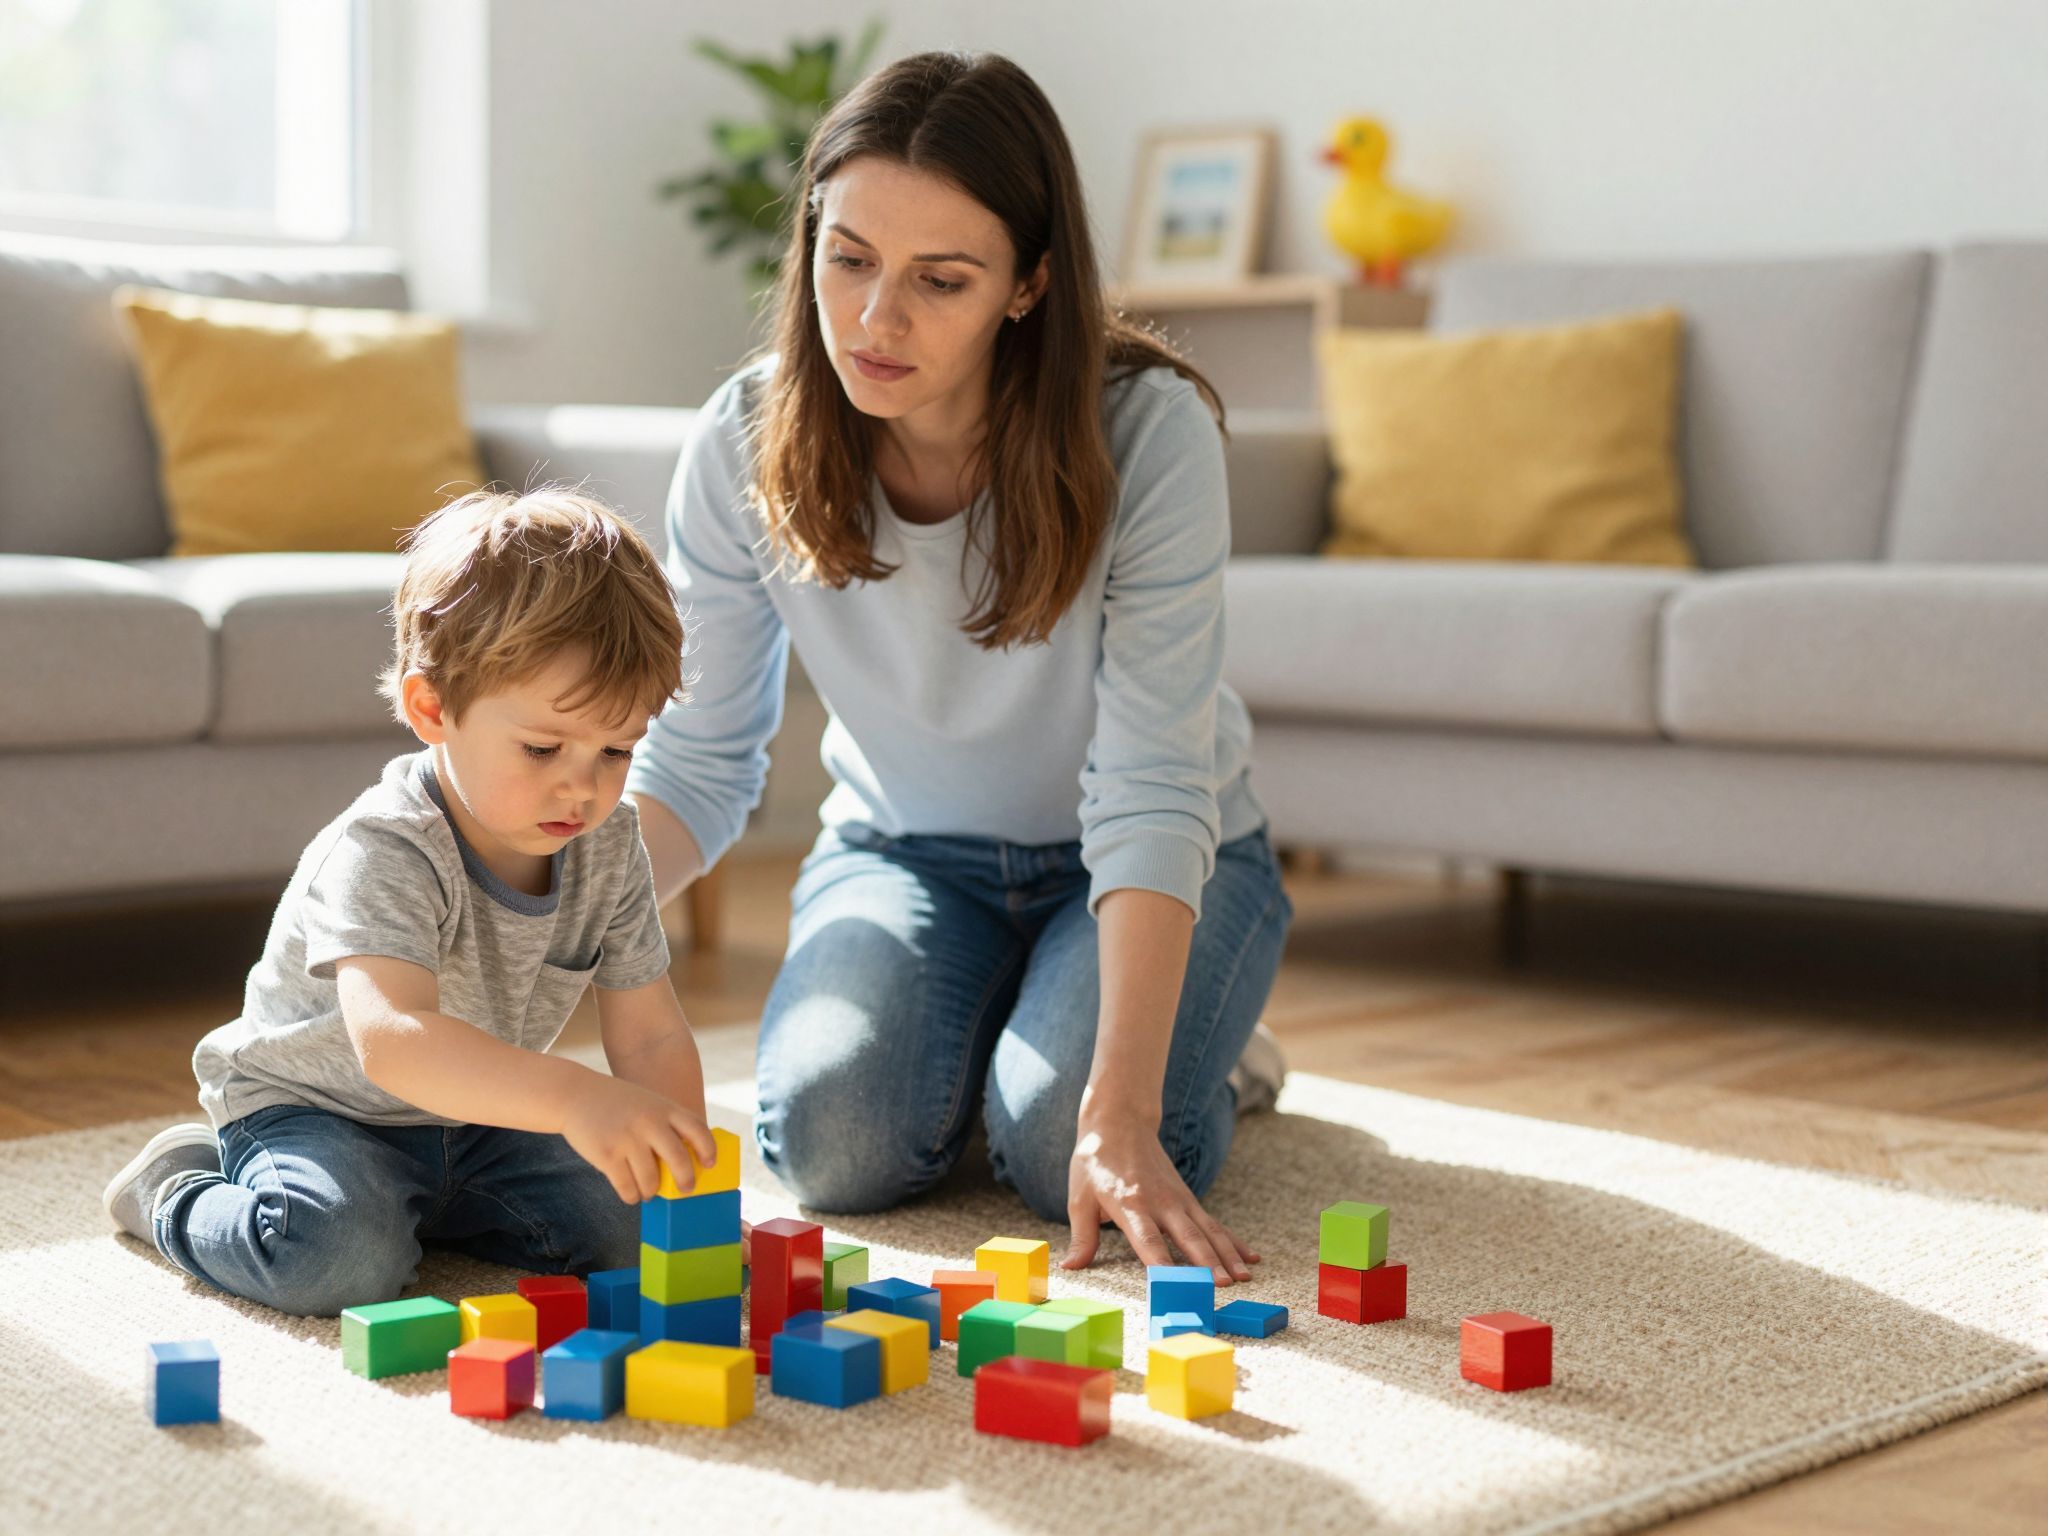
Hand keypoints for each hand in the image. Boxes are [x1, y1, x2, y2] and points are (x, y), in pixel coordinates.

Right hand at [559, 1075, 717, 1203]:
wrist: (575, 1095)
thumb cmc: (616, 1103)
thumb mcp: (648, 1102)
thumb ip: (666, 1123)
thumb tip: (685, 1162)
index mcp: (663, 1108)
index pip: (697, 1129)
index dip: (708, 1149)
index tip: (709, 1164)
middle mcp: (649, 1122)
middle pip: (679, 1160)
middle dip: (686, 1180)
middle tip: (686, 1189)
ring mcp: (627, 1139)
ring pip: (651, 1180)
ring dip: (652, 1192)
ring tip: (649, 1192)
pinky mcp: (607, 1155)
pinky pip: (627, 1187)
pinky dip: (632, 1196)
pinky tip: (632, 1194)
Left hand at [1061, 1105, 1258, 1281]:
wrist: (1120, 1120)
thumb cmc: (1096, 1161)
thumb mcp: (1079, 1197)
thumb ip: (1082, 1237)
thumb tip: (1069, 1267)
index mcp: (1130, 1204)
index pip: (1148, 1241)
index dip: (1162, 1265)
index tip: (1175, 1288)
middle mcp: (1160, 1202)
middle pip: (1188, 1237)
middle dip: (1207, 1263)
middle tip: (1224, 1286)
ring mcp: (1178, 1199)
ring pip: (1209, 1230)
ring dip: (1227, 1255)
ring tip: (1244, 1278)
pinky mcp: (1187, 1197)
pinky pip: (1214, 1222)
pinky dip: (1232, 1240)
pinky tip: (1250, 1256)